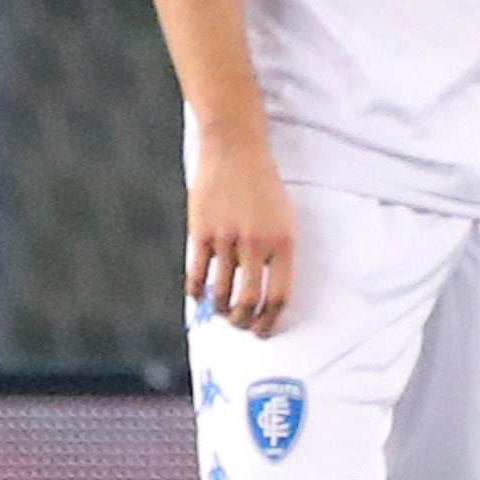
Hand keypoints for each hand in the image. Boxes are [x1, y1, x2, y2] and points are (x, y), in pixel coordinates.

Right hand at [187, 129, 294, 334]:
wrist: (235, 148)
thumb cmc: (262, 185)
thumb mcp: (283, 217)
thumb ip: (276, 254)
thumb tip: (265, 293)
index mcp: (283, 242)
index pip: (279, 296)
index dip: (270, 320)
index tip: (262, 331)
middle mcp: (256, 243)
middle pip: (249, 301)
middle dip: (243, 322)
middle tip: (239, 324)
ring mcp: (226, 237)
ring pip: (221, 292)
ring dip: (220, 310)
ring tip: (221, 312)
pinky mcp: (200, 230)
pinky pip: (196, 273)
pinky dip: (196, 292)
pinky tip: (198, 295)